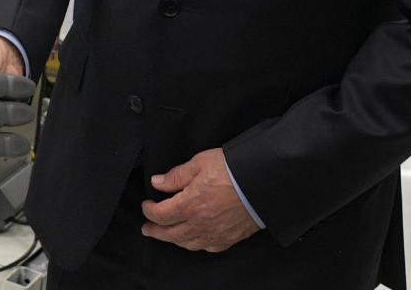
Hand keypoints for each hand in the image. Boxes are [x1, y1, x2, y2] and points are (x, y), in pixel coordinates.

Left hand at [140, 149, 259, 251]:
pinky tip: (193, 239)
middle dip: (155, 231)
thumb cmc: (232, 170)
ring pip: (188, 243)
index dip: (149, 211)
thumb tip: (157, 183)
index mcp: (190, 205)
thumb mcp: (198, 163)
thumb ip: (176, 176)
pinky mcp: (231, 238)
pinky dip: (196, 244)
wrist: (264, 183)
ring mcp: (216, 233)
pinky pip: (208, 247)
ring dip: (173, 239)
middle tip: (147, 229)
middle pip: (170, 234)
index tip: (146, 205)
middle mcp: (201, 224)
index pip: (160, 215)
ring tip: (167, 234)